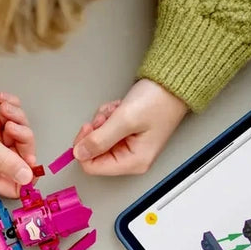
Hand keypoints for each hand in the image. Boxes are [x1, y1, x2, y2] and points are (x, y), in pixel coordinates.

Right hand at [0, 84, 36, 197]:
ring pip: (19, 134)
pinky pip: (12, 118)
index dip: (28, 173)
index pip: (15, 185)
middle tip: (10, 125)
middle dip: (22, 136)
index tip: (31, 157)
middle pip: (22, 155)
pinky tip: (0, 100)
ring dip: (16, 117)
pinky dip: (10, 108)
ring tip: (2, 107)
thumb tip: (27, 179)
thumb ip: (6, 162)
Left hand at [72, 78, 188, 175]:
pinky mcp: (126, 134)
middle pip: (94, 152)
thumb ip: (99, 139)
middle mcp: (131, 158)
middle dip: (97, 130)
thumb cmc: (158, 100)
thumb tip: (79, 153)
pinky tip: (120, 109)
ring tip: (118, 111)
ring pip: (98, 138)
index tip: (88, 128)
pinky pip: (105, 129)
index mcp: (134, 162)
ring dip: (103, 120)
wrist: (171, 82)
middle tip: (108, 117)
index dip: (84, 147)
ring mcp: (128, 146)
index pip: (92, 167)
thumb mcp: (124, 120)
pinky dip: (108, 116)